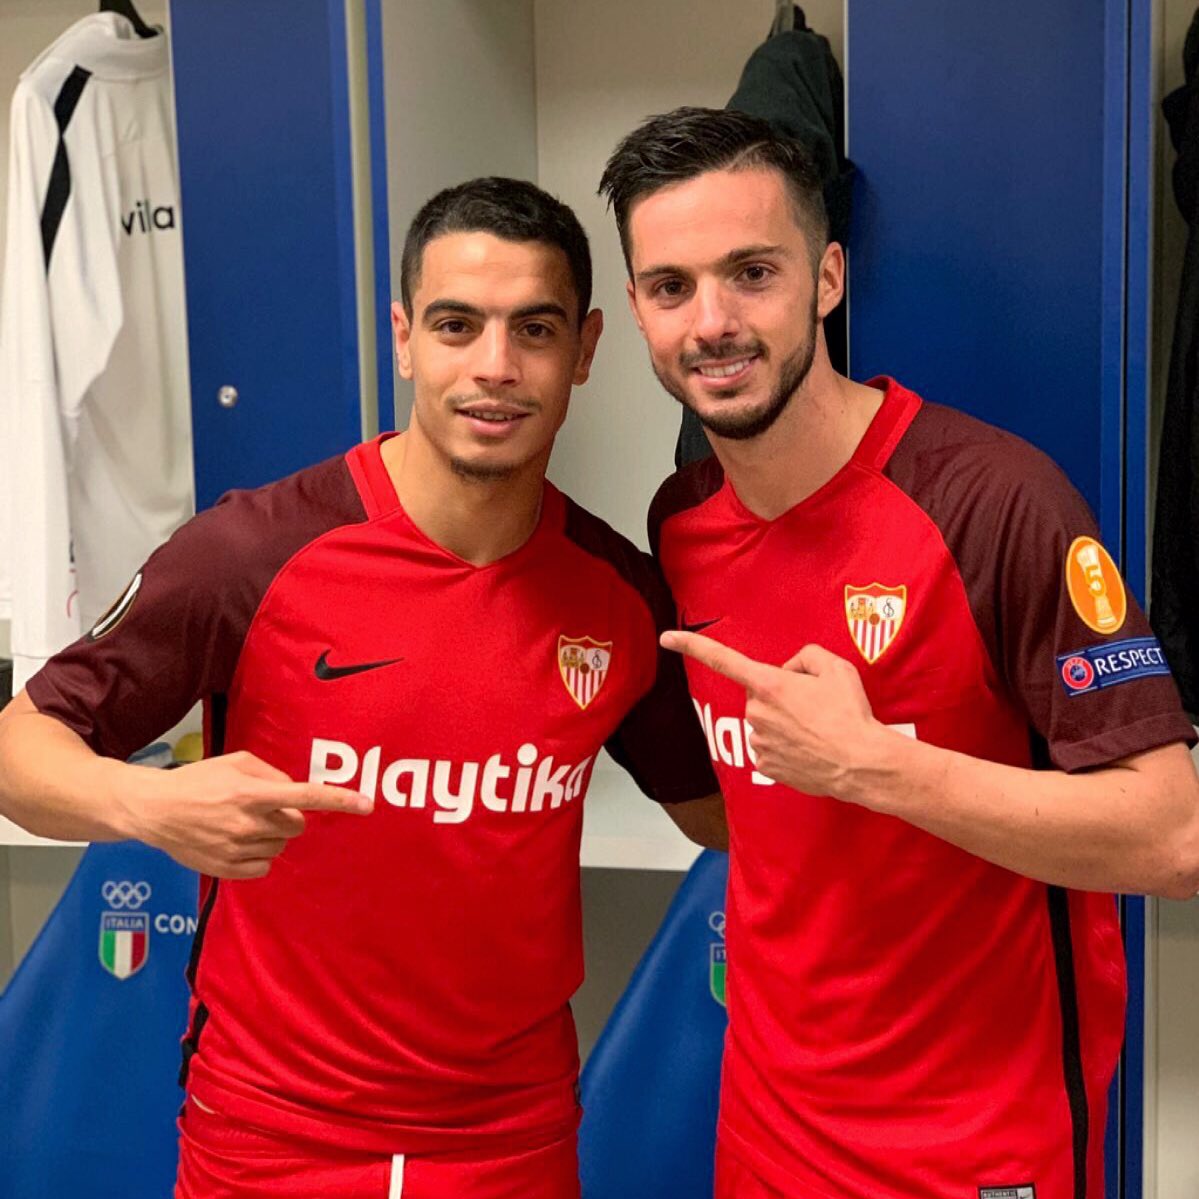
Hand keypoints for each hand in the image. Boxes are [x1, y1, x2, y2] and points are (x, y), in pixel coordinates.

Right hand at [123, 750, 372, 878]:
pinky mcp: (227, 870)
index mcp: (252, 792)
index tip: (366, 805)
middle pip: (297, 826)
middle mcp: (248, 823)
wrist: (154, 810)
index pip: (305, 797)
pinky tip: (238, 843)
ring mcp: (237, 849)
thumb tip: (293, 791)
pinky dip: (259, 856)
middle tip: (263, 808)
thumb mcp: (236, 762)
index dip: (339, 800)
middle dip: (288, 816)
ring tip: (241, 824)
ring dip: (271, 836)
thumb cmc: (198, 780)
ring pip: (281, 846)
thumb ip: (271, 773)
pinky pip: (264, 866)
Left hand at [661, 632, 884, 798]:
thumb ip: (806, 656)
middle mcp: (756, 712)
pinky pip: (768, 748)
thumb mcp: (836, 667)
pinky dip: (785, 747)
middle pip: (759, 694)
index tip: (666, 638)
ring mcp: (758, 741)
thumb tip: (789, 671)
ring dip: (783, 723)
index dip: (692, 646)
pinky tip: (808, 749)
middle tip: (814, 706)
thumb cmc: (850, 714)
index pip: (722, 659)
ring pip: (764, 722)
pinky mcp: (764, 766)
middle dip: (779, 695)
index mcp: (769, 684)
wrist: (862, 763)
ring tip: (816, 730)